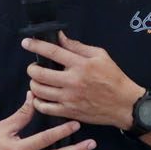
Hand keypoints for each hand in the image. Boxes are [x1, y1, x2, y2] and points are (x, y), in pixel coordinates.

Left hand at [24, 31, 142, 129]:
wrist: (124, 104)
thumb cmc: (113, 79)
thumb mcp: (100, 55)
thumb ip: (78, 47)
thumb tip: (61, 38)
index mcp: (81, 64)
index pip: (52, 52)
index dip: (36, 46)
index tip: (26, 43)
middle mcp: (73, 81)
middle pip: (40, 73)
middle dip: (32, 68)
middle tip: (34, 67)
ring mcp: (70, 98)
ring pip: (39, 90)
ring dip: (33, 84)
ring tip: (38, 81)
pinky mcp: (69, 111)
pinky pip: (44, 108)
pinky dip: (38, 102)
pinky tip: (41, 97)